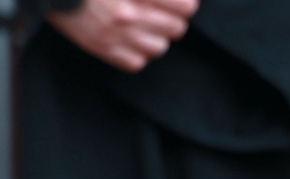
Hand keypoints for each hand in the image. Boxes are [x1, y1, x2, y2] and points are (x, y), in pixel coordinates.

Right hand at [48, 0, 198, 72]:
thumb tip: (184, 3)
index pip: (186, 7)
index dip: (184, 4)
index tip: (178, 2)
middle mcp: (129, 15)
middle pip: (177, 29)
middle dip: (172, 19)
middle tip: (158, 11)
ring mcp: (116, 35)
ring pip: (160, 48)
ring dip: (155, 37)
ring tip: (142, 24)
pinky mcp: (103, 50)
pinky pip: (137, 62)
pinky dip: (136, 52)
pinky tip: (128, 37)